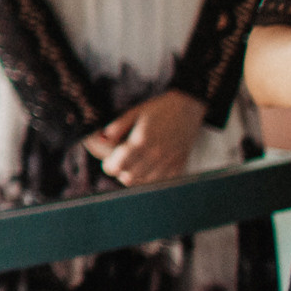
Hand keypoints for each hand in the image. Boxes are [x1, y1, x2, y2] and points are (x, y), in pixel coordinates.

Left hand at [81, 89, 205, 185]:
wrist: (189, 107)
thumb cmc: (159, 109)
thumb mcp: (134, 112)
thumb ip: (117, 127)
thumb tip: (102, 140)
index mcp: (142, 140)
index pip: (118, 166)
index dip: (109, 166)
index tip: (108, 162)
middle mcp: (156, 154)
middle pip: (129, 178)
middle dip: (120, 172)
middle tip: (120, 163)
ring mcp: (170, 162)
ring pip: (145, 183)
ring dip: (135, 177)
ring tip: (134, 165)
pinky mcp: (180, 166)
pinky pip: (161, 182)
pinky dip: (151, 179)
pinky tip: (149, 168)